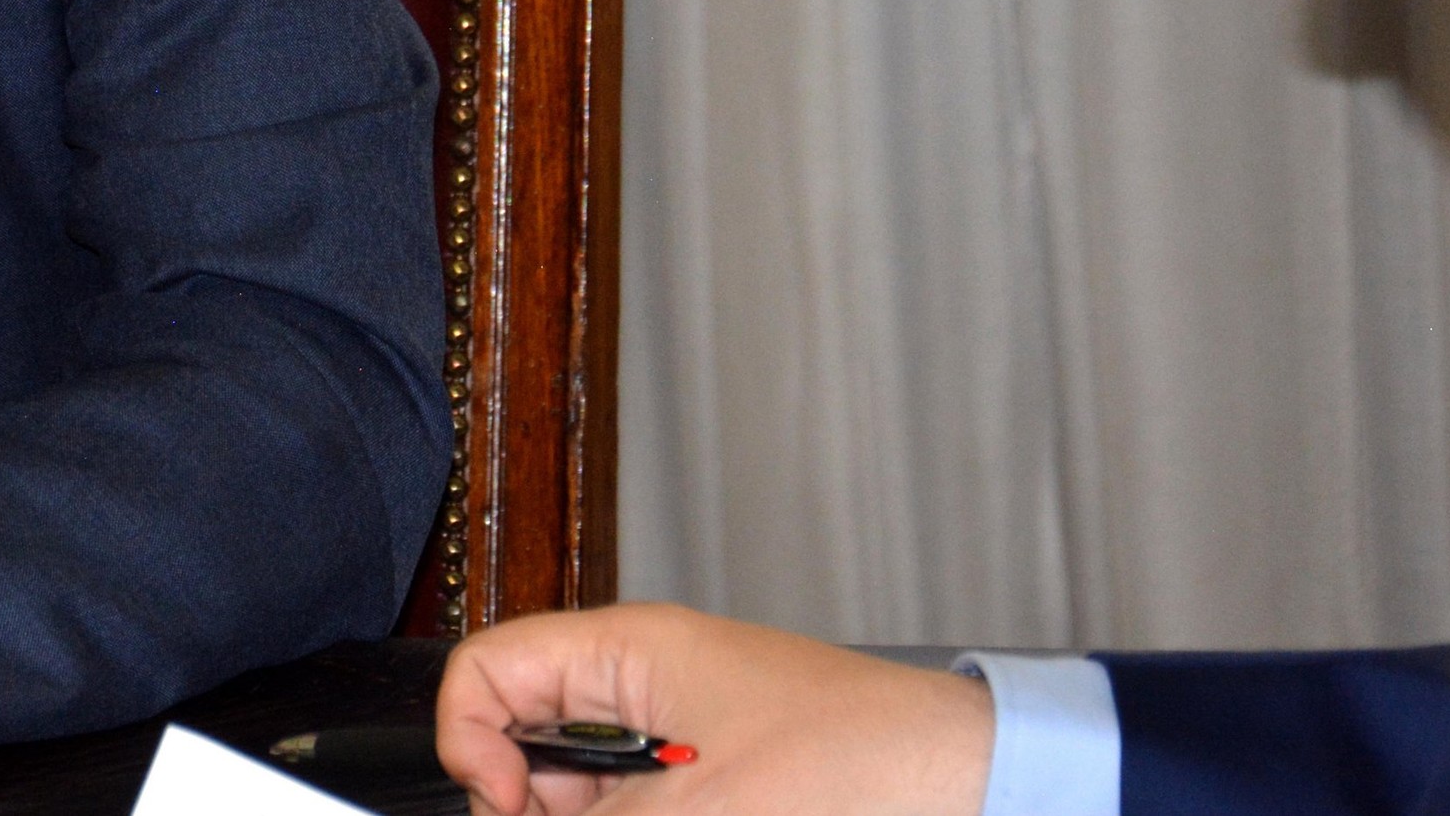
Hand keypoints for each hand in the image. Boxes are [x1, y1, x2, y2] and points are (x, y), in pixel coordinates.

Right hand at [436, 604, 993, 815]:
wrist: (978, 788)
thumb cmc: (868, 762)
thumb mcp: (702, 809)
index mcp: (630, 650)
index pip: (489, 671)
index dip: (470, 744)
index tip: (505, 812)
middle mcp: (646, 686)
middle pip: (527, 748)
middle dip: (537, 806)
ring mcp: (681, 742)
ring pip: (584, 795)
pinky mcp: (717, 787)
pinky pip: (639, 809)